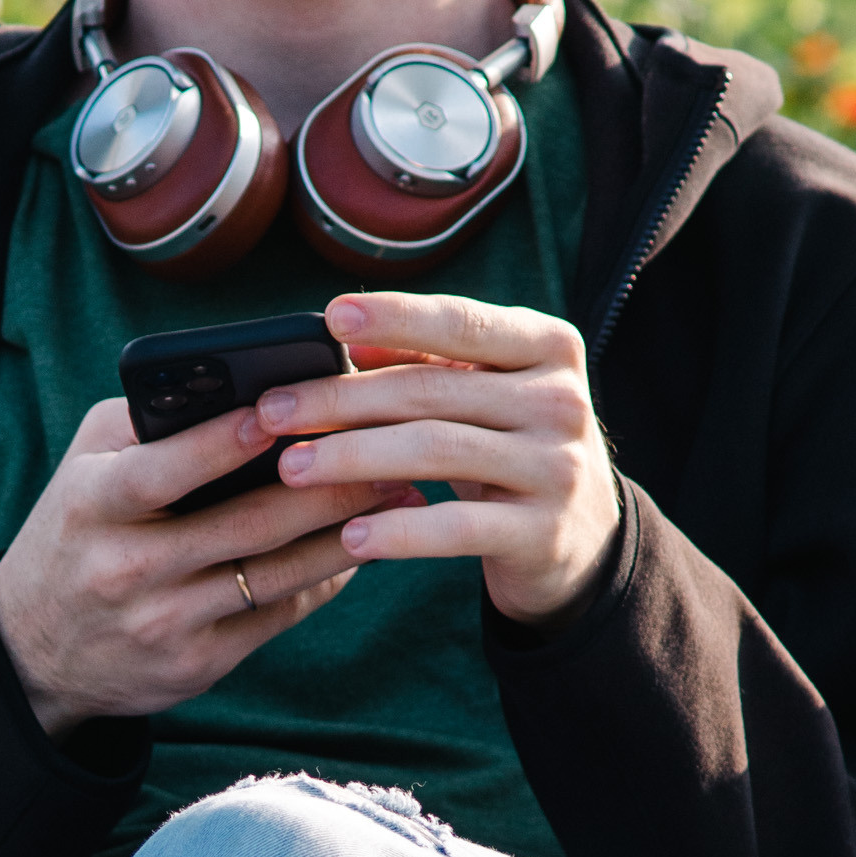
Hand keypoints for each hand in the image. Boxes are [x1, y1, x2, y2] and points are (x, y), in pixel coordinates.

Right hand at [0, 395, 396, 738]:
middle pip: (244, 525)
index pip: (163, 471)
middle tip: (388, 450)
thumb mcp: (84, 467)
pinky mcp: (198, 664)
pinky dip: (325, 577)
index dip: (222, 442)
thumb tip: (245, 391)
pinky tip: (361, 544)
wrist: (36, 650)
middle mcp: (128, 569)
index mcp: (93, 507)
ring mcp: (165, 623)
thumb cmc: (77, 531)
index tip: (282, 410)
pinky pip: (278, 613)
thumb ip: (148, 425)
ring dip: (345, 533)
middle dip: (326, 486)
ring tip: (398, 493)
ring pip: (275, 573)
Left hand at [253, 290, 619, 625]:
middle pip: (431, 391)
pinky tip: (348, 537)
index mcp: (548, 346)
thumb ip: (427, 361)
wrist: (583, 539)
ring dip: (351, 459)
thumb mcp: (485, 394)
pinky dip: (397, 532)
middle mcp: (561, 401)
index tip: (329, 317)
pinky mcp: (542, 533)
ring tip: (290, 469)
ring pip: (437, 452)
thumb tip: (343, 334)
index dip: (395, 317)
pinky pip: (456, 529)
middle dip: (341, 400)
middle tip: (272, 413)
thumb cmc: (512, 447)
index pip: (461, 323)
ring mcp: (557, 468)